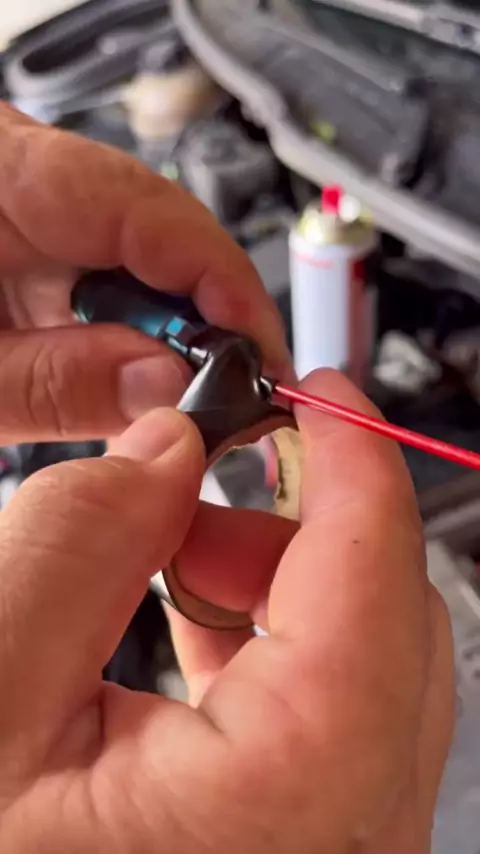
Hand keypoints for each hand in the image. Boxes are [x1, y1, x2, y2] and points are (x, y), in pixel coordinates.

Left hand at [0, 102, 289, 442]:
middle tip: (232, 397)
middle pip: (165, 234)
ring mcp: (39, 200)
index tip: (263, 357)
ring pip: (148, 256)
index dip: (227, 287)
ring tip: (185, 393)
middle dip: (209, 321)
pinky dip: (137, 326)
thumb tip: (168, 387)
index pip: (156, 211)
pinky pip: (116, 268)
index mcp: (7, 173)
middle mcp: (32, 172)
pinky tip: (141, 367)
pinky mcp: (41, 229)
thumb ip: (60, 385)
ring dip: (174, 330)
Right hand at [0, 370, 453, 853]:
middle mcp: (350, 846)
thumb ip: (80, 540)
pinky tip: (196, 630)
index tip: (321, 397)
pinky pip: (338, 720)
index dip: (356, 461)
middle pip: (387, 617)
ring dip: (279, 585)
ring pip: (368, 664)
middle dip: (299, 522)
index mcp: (290, 803)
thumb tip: (166, 451)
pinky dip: (276, 648)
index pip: (377, 579)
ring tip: (174, 562)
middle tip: (204, 481)